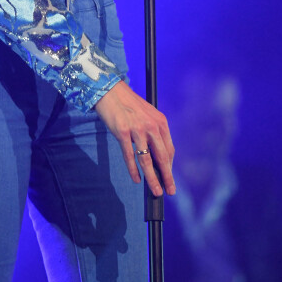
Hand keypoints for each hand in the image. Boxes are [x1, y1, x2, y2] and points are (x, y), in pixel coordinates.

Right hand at [94, 80, 175, 196]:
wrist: (110, 91)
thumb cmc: (128, 105)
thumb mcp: (147, 115)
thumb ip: (153, 133)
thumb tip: (157, 158)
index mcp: (160, 121)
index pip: (169, 149)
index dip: (169, 166)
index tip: (169, 178)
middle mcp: (151, 125)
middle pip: (162, 157)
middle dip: (167, 177)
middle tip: (170, 191)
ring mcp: (137, 129)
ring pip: (147, 160)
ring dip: (152, 179)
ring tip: (155, 191)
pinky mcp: (122, 132)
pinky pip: (130, 156)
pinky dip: (133, 170)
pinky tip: (136, 179)